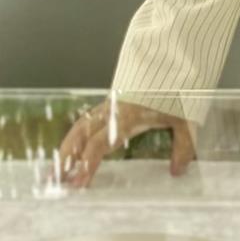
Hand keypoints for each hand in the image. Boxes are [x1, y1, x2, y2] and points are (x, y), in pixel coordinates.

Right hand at [57, 99, 196, 187]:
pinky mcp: (113, 102)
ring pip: (81, 126)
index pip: (100, 143)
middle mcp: (113, 111)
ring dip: (67, 147)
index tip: (77, 182)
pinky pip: (89, 119)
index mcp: (127, 116)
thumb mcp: (186, 117)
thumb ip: (183, 145)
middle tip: (53, 179)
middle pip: (81, 135)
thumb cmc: (178, 88)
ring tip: (56, 167)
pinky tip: (73, 147)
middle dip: (66, 157)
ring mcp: (110, 105)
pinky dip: (77, 135)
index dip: (87, 163)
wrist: (175, 58)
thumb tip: (177, 171)